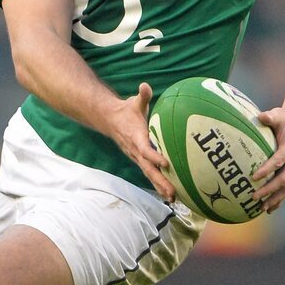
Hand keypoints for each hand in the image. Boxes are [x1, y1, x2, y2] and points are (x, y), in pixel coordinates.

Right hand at [104, 82, 175, 202]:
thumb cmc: (126, 111)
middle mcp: (136, 151)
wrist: (110, 121)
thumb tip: (145, 86)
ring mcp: (137, 158)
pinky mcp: (140, 160)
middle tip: (172, 192)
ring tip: (173, 198)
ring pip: (150, 175)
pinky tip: (170, 194)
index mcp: (136, 138)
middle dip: (160, 181)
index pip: (145, 149)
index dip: (155, 156)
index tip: (166, 163)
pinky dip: (159, 184)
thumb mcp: (133, 102)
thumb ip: (142, 96)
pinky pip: (150, 174)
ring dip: (161, 187)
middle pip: (149, 169)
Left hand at [252, 106, 284, 212]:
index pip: (279, 160)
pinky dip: (279, 199)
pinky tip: (269, 209)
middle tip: (254, 196)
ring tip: (262, 208)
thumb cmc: (283, 119)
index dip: (268, 169)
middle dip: (270, 189)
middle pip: (284, 178)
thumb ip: (269, 117)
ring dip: (275, 198)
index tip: (254, 176)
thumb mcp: (277, 115)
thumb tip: (260, 116)